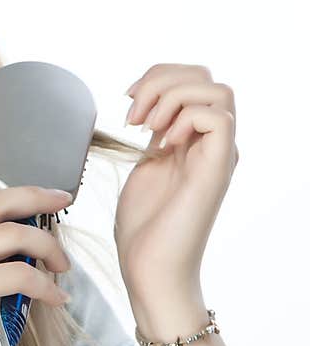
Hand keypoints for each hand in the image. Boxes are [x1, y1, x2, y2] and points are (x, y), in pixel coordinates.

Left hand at [116, 63, 239, 313]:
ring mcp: (218, 155)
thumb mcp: (144, 166)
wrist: (149, 268)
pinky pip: (218, 119)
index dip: (157, 78)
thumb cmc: (144, 227)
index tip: (128, 103)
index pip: (192, 80)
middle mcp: (213, 143)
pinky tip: (163, 144)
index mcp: (195, 139)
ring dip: (171, 97)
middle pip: (205, 77)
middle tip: (134, 115)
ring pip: (218, 90)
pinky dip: (185, 118)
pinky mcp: (216, 170)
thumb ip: (154, 135)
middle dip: (161, 80)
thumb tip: (146, 107)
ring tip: (146, 127)